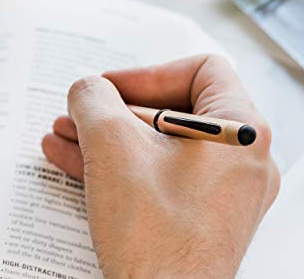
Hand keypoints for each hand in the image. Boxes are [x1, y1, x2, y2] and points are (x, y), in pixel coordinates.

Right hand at [42, 54, 279, 278]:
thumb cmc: (153, 233)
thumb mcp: (112, 144)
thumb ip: (94, 98)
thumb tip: (87, 89)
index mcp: (241, 130)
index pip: (201, 70)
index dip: (150, 72)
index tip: (110, 88)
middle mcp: (240, 159)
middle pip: (172, 109)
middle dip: (114, 110)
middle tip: (77, 113)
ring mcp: (222, 191)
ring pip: (158, 145)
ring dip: (108, 137)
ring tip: (63, 136)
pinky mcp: (200, 216)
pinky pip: (158, 175)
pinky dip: (119, 165)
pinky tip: (72, 162)